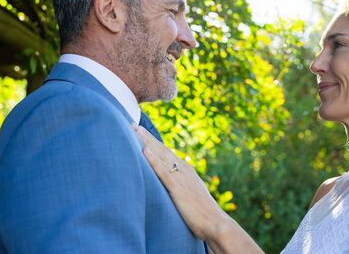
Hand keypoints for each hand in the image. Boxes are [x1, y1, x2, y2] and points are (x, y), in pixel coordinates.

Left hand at [131, 123, 230, 241]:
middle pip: (161, 149)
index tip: (141, 131)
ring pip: (161, 155)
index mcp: (187, 171)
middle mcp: (184, 170)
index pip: (166, 152)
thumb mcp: (192, 196)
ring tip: (134, 130)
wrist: (217, 224)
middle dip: (146, 136)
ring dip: (147, 142)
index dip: (153, 141)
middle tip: (132, 124)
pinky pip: (163, 172)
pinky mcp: (178, 188)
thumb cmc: (204, 215)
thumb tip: (174, 188)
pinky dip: (153, 160)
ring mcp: (181, 178)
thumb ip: (182, 188)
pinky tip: (145, 151)